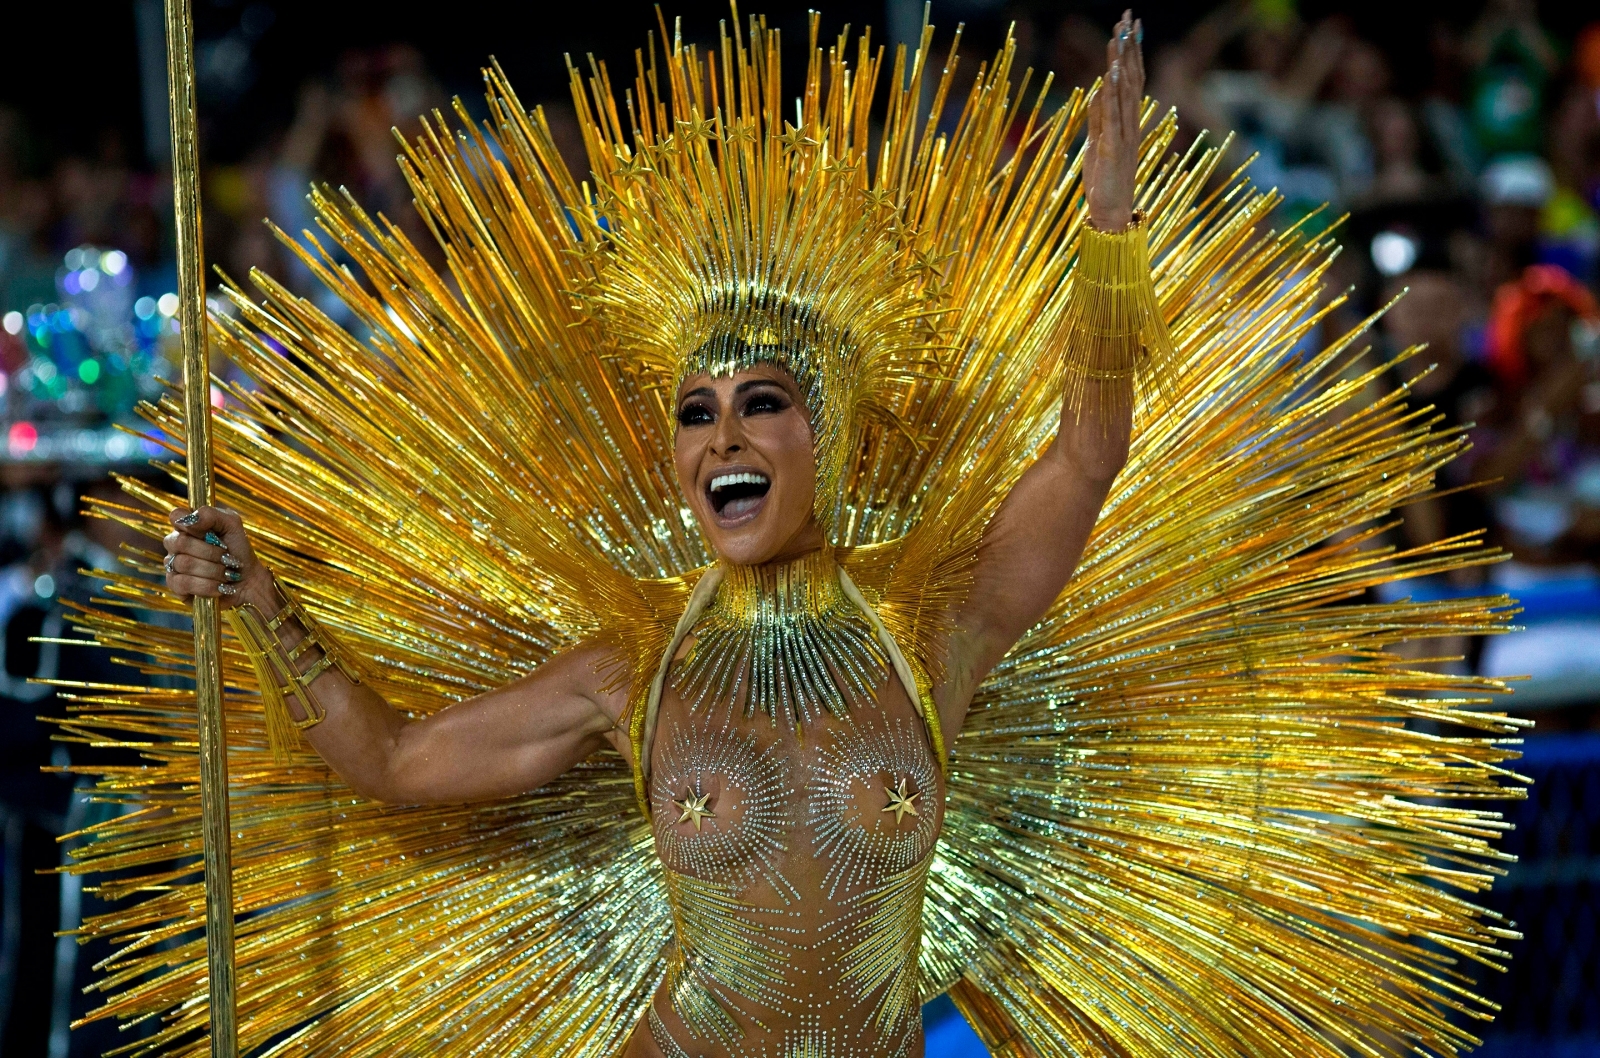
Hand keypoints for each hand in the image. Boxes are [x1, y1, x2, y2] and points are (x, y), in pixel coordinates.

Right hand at [164, 505, 275, 610]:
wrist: (248, 579)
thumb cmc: (238, 549)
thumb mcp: (232, 525)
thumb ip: (211, 515)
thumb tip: (190, 520)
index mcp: (187, 526)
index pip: (176, 516)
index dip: (191, 524)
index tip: (209, 532)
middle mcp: (176, 545)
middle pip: (179, 542)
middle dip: (210, 552)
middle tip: (226, 558)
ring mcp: (173, 565)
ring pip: (184, 564)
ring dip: (213, 570)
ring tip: (226, 573)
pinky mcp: (175, 586)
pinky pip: (183, 584)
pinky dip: (207, 586)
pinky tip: (218, 586)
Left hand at [1084, 10, 1144, 231]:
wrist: (1111, 212)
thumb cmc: (1103, 180)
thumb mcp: (1095, 142)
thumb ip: (1098, 117)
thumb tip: (1097, 91)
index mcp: (1127, 122)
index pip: (1132, 79)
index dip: (1132, 52)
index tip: (1130, 25)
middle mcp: (1130, 124)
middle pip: (1132, 77)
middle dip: (1129, 47)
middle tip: (1128, 17)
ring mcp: (1124, 135)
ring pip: (1125, 92)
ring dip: (1122, 63)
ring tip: (1119, 36)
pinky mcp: (1111, 149)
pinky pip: (1113, 117)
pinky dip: (1112, 95)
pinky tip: (1112, 75)